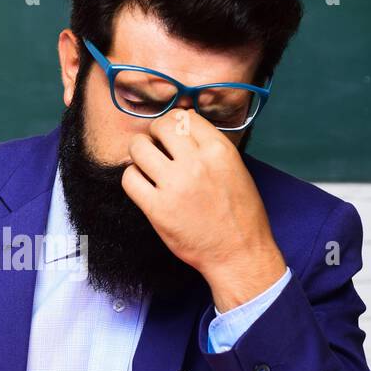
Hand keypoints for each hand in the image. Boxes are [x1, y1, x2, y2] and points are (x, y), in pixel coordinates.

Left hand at [121, 109, 286, 310]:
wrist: (239, 253)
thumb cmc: (241, 215)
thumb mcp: (236, 169)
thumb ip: (210, 149)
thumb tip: (182, 132)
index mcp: (219, 150)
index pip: (185, 117)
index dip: (175, 123)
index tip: (172, 135)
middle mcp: (196, 163)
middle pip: (160, 126)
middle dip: (155, 134)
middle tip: (157, 147)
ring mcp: (174, 185)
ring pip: (138, 148)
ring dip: (139, 153)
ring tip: (147, 166)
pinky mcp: (157, 209)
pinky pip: (129, 178)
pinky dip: (132, 178)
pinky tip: (143, 185)